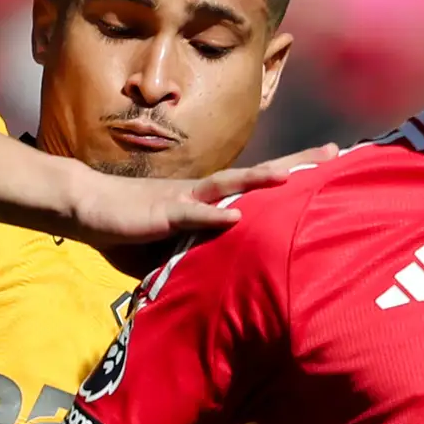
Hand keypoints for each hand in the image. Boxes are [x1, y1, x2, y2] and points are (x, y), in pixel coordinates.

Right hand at [61, 145, 340, 265]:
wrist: (87, 206)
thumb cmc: (132, 225)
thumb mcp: (176, 242)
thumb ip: (203, 250)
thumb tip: (229, 271)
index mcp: (210, 196)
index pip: (259, 182)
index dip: (294, 172)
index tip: (332, 161)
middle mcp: (203, 191)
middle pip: (258, 175)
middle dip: (297, 164)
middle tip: (336, 152)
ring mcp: (184, 199)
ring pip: (229, 187)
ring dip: (260, 181)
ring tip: (292, 178)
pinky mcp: (163, 213)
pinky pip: (192, 215)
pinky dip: (214, 216)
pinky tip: (237, 217)